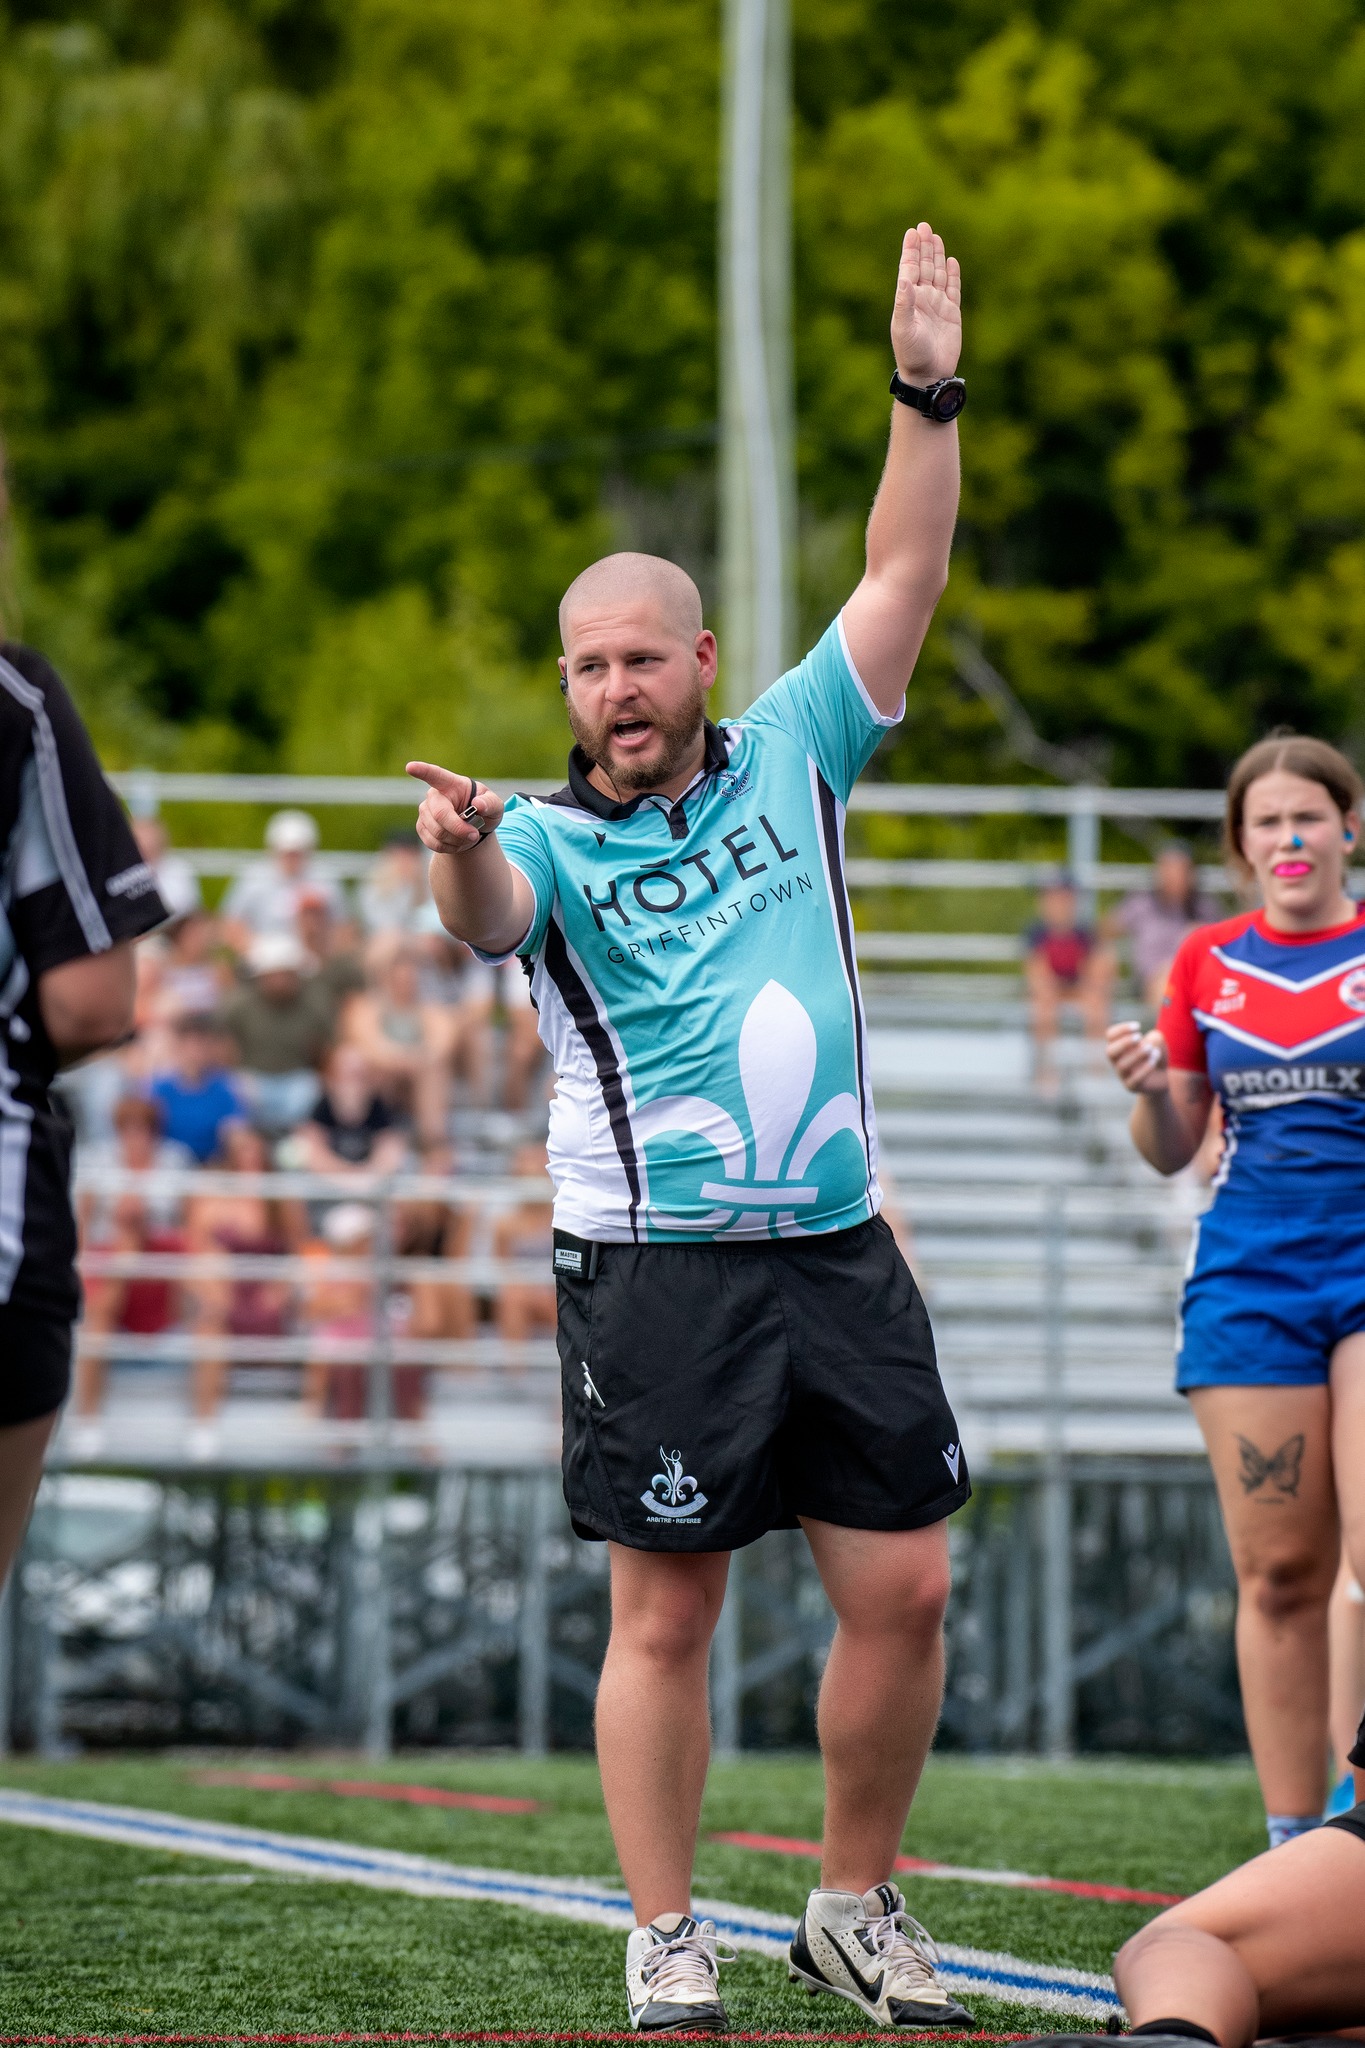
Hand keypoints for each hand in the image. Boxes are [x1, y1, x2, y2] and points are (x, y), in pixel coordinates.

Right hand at [406, 762, 504, 854]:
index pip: (435, 775)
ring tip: (467, 836)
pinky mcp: (421, 827)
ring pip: (437, 832)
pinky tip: (456, 842)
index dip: (422, 771)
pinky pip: (433, 843)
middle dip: (459, 829)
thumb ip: (491, 803)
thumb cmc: (484, 811)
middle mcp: (434, 796)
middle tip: (474, 835)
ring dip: (457, 840)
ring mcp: (425, 811)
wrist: (474, 827)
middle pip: (441, 815)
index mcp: (451, 783)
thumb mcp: (495, 806)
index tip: (410, 767)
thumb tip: (478, 805)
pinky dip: (449, 847)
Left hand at [890, 221, 961, 384]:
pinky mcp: (952, 314)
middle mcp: (922, 299)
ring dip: (936, 255)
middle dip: (924, 247)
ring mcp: (937, 305)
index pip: (909, 269)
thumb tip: (904, 277)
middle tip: (924, 226)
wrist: (929, 375)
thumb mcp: (904, 327)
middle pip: (923, 266)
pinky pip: (953, 289)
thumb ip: (905, 301)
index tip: (913, 232)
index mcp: (908, 300)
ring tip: (935, 236)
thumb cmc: (912, 354)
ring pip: (937, 274)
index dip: (911, 250)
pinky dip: (952, 275)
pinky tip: (951, 261)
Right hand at [1106, 1020, 1169, 1095]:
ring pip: (1122, 1065)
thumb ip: (1154, 1038)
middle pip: (1110, 1052)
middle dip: (1124, 1042)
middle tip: (1139, 1036)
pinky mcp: (1131, 1086)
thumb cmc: (1154, 1054)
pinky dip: (1145, 1067)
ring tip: (1150, 1048)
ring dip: (1137, 1054)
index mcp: (1118, 1046)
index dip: (1121, 1029)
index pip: (1110, 1035)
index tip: (1138, 1026)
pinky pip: (1134, 1079)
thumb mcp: (1157, 1042)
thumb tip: (1149, 1044)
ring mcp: (1122, 1074)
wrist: (1161, 1077)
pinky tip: (1155, 1058)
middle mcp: (1116, 1060)